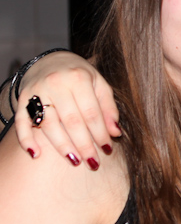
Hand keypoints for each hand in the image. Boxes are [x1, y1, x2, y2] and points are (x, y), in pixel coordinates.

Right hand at [15, 52, 119, 167]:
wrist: (51, 60)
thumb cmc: (81, 76)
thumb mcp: (99, 85)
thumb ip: (108, 108)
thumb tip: (116, 133)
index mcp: (79, 78)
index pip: (91, 113)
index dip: (100, 133)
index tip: (107, 149)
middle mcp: (56, 83)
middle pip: (71, 121)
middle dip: (84, 144)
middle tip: (93, 162)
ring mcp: (37, 91)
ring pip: (48, 124)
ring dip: (61, 146)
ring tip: (74, 161)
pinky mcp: (22, 98)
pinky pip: (21, 122)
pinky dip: (26, 139)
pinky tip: (36, 154)